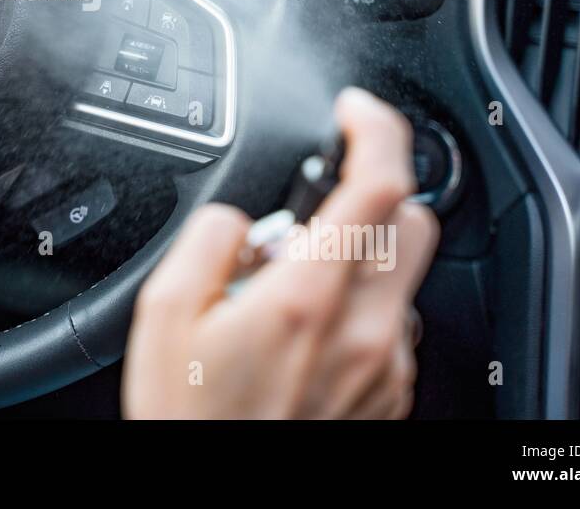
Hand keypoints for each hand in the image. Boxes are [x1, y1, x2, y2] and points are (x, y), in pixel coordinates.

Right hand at [121, 87, 438, 418]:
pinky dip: (364, 305)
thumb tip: (244, 218)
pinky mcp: (391, 397)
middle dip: (377, 188)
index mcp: (308, 296)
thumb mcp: (163, 313)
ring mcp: (387, 367)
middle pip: (416, 218)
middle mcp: (365, 330)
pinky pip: (396, 325)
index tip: (352, 110)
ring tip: (297, 280)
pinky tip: (308, 330)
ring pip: (409, 274)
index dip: (373, 126)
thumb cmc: (189, 417)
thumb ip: (211, 237)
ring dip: (368, 253)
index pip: (378, 182)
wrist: (222, 499)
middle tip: (320, 202)